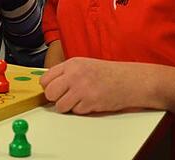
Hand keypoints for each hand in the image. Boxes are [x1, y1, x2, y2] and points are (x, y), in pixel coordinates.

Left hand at [39, 57, 156, 114]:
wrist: (130, 81)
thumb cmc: (108, 74)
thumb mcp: (84, 65)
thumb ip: (66, 73)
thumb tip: (49, 85)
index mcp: (71, 64)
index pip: (45, 79)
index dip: (48, 87)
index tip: (54, 90)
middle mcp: (74, 75)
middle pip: (50, 93)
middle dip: (55, 98)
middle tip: (64, 97)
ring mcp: (82, 89)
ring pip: (60, 106)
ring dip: (68, 106)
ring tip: (79, 100)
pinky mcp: (90, 102)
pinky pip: (75, 111)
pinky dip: (81, 110)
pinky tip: (90, 102)